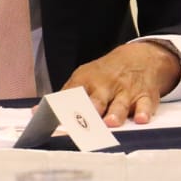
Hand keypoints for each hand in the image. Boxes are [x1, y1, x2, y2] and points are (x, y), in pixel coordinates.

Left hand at [61, 41, 180, 126]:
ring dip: (115, 113)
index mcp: (86, 82)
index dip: (63, 109)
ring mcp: (126, 91)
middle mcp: (106, 86)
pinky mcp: (145, 96)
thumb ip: (64, 97)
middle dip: (91, 110)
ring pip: (120, 104)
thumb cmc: (105, 74)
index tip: (55, 120)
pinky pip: (145, 104)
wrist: (138, 57)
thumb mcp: (83, 78)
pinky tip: (141, 119)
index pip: (72, 96)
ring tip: (111, 122)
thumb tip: (35, 112)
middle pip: (97, 100)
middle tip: (86, 120)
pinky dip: (144, 112)